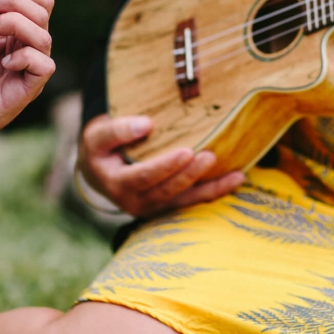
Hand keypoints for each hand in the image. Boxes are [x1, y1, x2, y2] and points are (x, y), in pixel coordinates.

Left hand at [0, 0, 55, 162]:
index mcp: (16, 32)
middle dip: (15, 1)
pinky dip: (25, 57)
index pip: (37, 2)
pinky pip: (44, 67)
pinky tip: (3, 61)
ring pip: (44, 37)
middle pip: (43, 12)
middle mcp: (28, 47)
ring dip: (16, 24)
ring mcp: (30, 69)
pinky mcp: (28, 90)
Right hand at [78, 115, 244, 217]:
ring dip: (210, 189)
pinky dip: (213, 192)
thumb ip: (117, 130)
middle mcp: (135, 202)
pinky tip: (235, 181)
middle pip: (167, 191)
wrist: (98, 171)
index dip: (166, 166)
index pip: (144, 176)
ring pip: (184, 202)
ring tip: (235, 176)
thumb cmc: (100, 149)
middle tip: (210, 156)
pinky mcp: (166, 207)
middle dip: (190, 175)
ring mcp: (152, 208)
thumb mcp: (98, 135)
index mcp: (118, 184)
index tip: (186, 151)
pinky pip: (192, 202)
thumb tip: (146, 124)